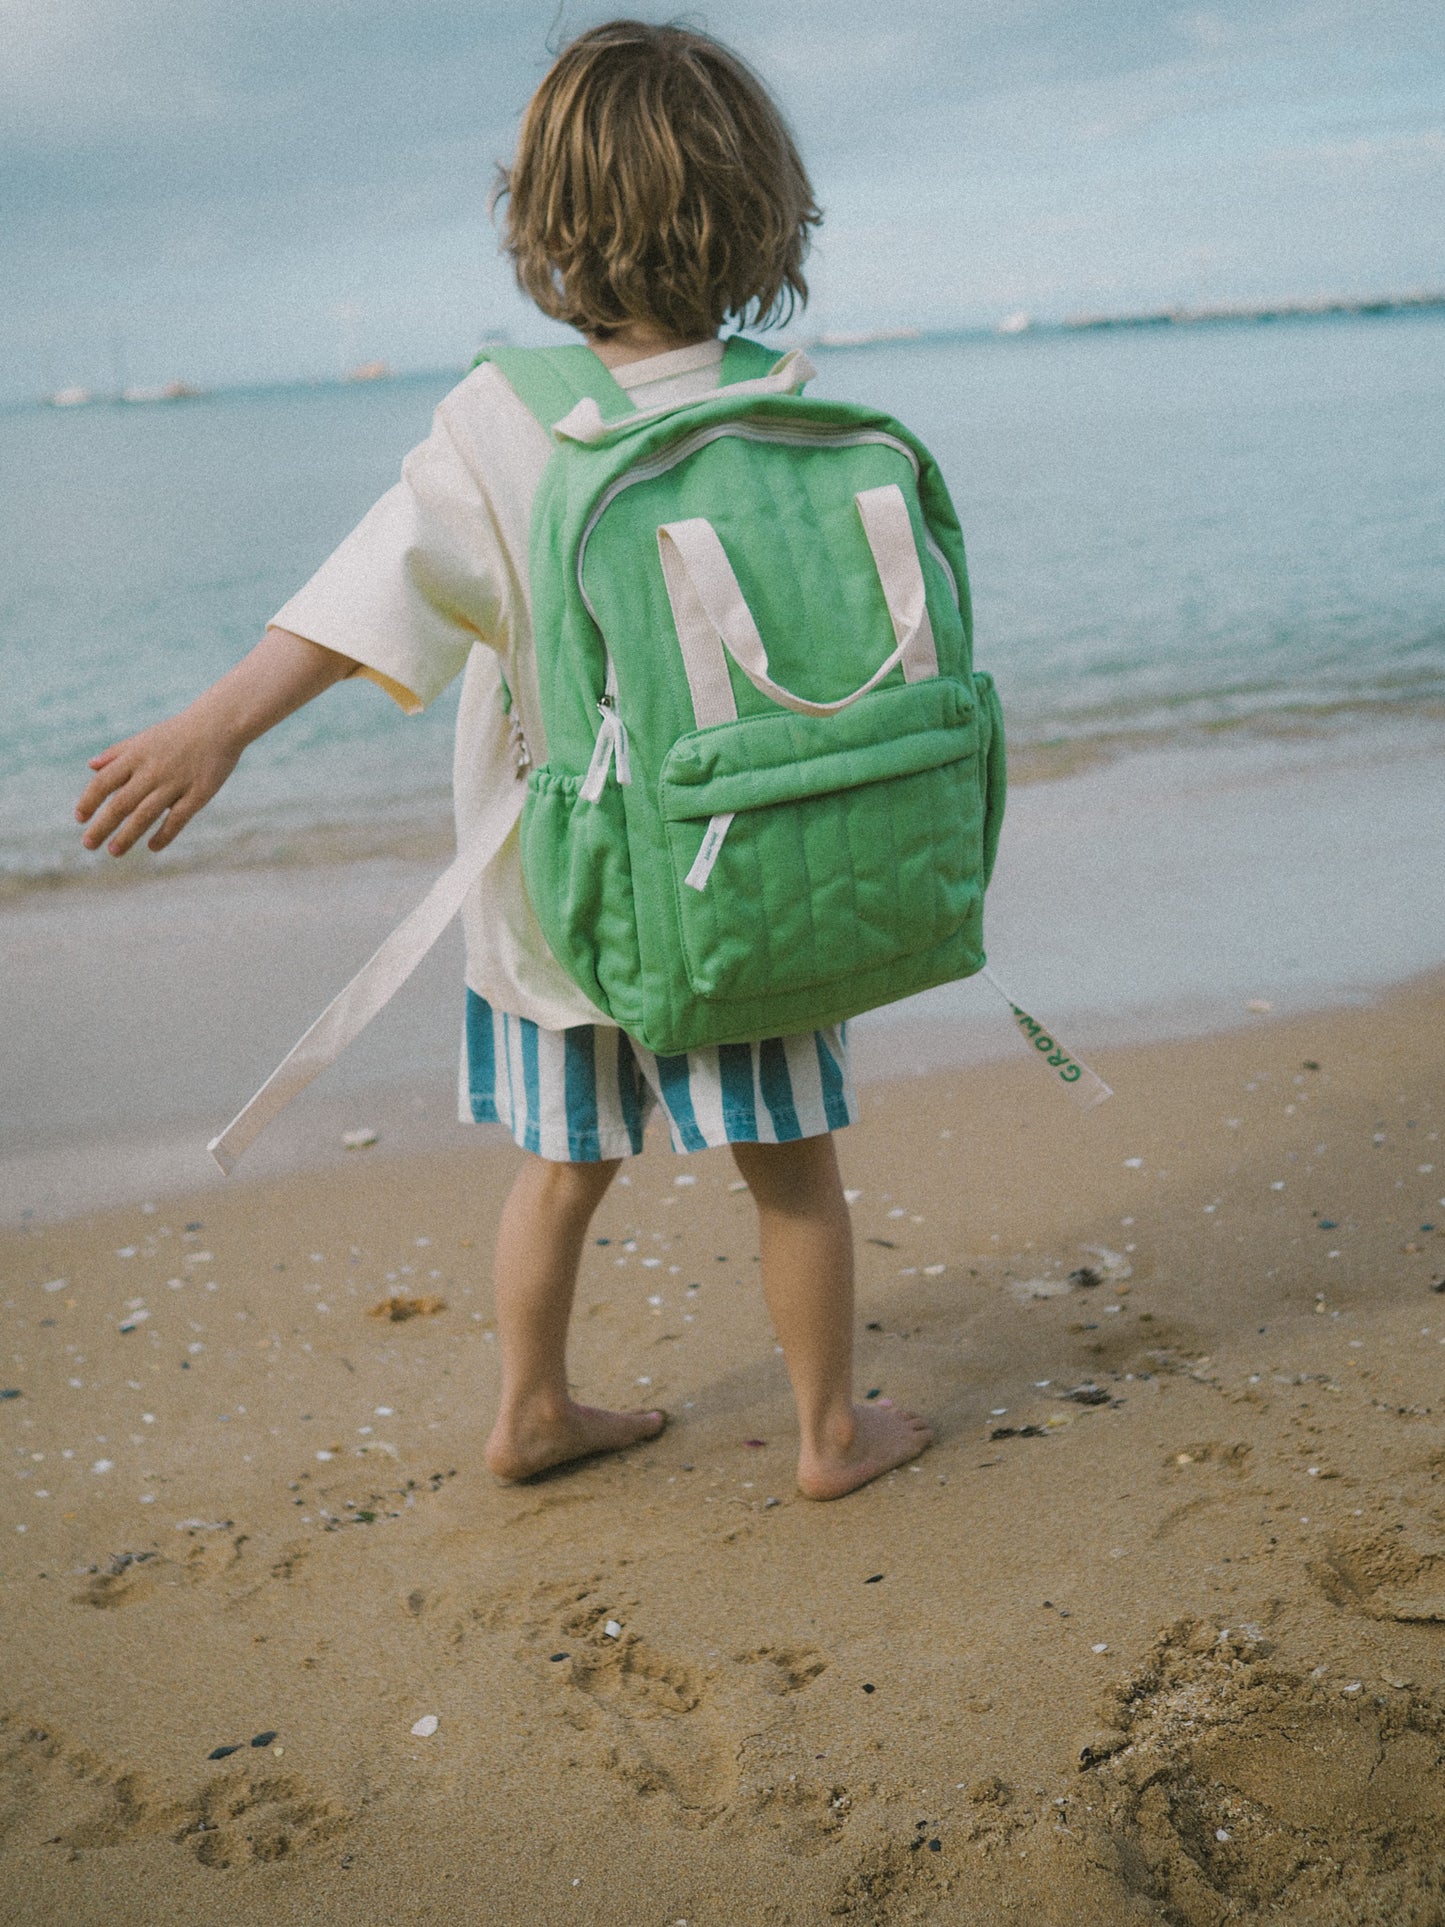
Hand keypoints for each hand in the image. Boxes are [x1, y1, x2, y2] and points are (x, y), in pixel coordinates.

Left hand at [76, 626, 359, 857]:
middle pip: (121, 803)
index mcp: (136, 757)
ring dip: (127, 835)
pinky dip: (164, 834)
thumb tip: (91, 767)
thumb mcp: (144, 738)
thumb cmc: (178, 733)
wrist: (219, 724)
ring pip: (145, 815)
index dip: (89, 801)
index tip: (80, 818)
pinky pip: (177, 818)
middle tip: (88, 844)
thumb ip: (117, 753)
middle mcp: (152, 771)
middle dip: (102, 826)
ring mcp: (175, 783)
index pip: (104, 782)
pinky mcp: (199, 794)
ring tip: (113, 851)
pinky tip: (152, 847)